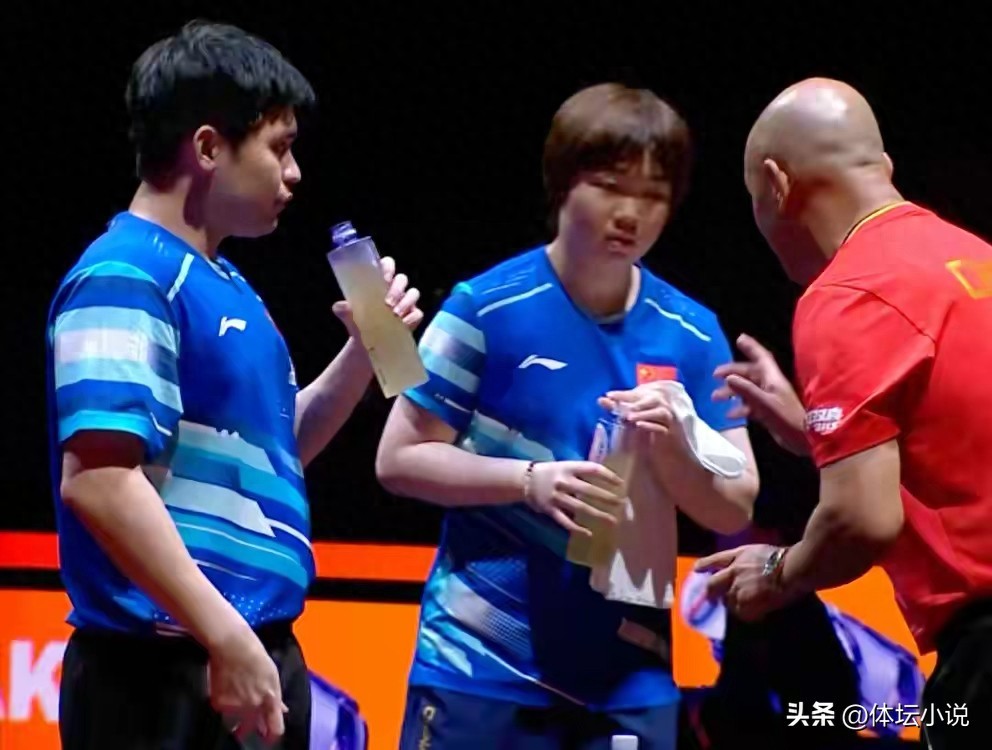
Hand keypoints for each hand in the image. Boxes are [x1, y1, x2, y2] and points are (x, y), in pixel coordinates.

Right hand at [207, 623, 286, 743]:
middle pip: (252, 730)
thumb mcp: (272, 675)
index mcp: (270, 698)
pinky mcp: (219, 704)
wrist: (231, 644)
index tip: (268, 736)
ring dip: (236, 717)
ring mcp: (235, 706)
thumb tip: (281, 710)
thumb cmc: (255, 655)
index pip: (275, 729)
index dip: (272, 735)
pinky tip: (226, 688)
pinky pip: (222, 712)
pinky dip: (224, 705)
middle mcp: (253, 706)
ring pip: (235, 723)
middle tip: (248, 723)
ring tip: (236, 698)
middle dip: (251, 729)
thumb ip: (276, 696)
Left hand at [333, 256, 423, 336]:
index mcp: (379, 283)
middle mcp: (395, 289)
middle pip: (402, 279)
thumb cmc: (359, 325)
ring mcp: (406, 303)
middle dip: (397, 289)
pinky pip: (417, 313)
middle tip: (387, 302)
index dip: (388, 267)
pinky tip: (402, 324)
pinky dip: (411, 318)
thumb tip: (339, 306)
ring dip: (405, 303)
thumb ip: (344, 311)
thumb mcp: (350, 318)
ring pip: (413, 293)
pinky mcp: (413, 317)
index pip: (387, 265)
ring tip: (394, 314)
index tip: (383, 278)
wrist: (366, 347)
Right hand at [526, 461, 624, 535]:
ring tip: (612, 520)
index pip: (592, 469)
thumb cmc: (551, 472)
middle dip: (607, 497)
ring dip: (598, 514)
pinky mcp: (550, 510)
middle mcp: (563, 482)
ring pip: (581, 507)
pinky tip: (589, 533)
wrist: (525, 480)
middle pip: (589, 490)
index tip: (621, 483)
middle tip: (622, 503)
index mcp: (568, 467)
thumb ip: (581, 473)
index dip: (608, 475)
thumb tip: (606, 480)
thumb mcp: (565, 466)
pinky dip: (577, 528)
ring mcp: (557, 497)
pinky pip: (565, 521)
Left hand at [598, 384, 684, 457]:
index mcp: (654, 403)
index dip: (624, 394)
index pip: (639, 394)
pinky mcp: (675, 436)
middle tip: (615, 400)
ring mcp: (671, 422)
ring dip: (643, 412)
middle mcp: (665, 409)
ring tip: (628, 416)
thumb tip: (602, 400)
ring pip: (660, 411)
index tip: (608, 395)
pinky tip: (639, 426)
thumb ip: (621, 410)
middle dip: (632, 398)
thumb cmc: (652, 438)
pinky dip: (652, 426)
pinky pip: (665, 428)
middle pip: (651, 398)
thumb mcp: (635, 422)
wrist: (674, 460)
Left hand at [694, 543, 792, 620]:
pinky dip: (744, 612)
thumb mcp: (757, 550)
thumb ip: (742, 557)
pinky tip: (753, 609)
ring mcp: (738, 589)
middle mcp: (732, 572)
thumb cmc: (780, 557)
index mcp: (736, 557)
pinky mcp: (746, 604)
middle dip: (711, 591)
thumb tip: (734, 566)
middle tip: (712, 596)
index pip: (714, 561)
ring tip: (743, 602)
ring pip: (726, 600)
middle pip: (712, 585)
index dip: (704, 565)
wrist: (791, 570)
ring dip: (731, 602)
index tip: (697, 569)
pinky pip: (740, 612)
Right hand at [712, 333, 808, 455]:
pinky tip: (730, 415)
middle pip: (749, 373)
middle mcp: (770, 385)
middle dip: (732, 373)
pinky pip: (750, 405)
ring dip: (732, 392)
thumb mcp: (765, 404)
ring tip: (716, 398)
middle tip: (715, 376)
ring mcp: (769, 398)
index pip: (761, 358)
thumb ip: (747, 390)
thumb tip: (729, 377)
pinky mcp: (768, 411)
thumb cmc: (786, 418)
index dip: (751, 347)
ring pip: (747, 390)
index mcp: (772, 379)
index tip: (739, 339)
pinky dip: (739, 408)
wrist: (803, 439)